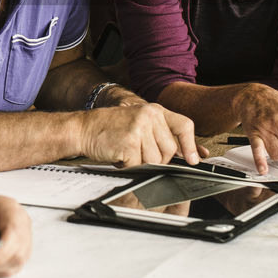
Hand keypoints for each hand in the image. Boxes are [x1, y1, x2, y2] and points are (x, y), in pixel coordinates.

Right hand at [79, 102, 200, 166]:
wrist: (84, 128)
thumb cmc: (112, 129)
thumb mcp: (140, 124)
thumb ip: (162, 135)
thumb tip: (190, 155)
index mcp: (155, 110)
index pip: (184, 125)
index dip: (190, 145)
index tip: (193, 159)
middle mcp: (150, 115)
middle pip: (170, 149)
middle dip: (158, 160)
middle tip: (140, 155)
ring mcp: (140, 127)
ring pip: (155, 160)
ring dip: (141, 164)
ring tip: (128, 153)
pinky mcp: (130, 141)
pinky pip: (139, 165)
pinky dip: (129, 167)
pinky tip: (120, 156)